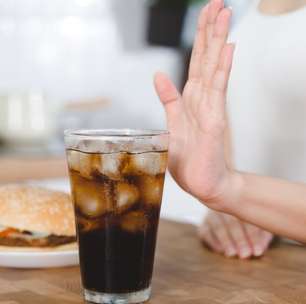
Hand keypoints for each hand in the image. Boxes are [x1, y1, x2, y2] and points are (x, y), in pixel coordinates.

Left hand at [154, 0, 235, 207]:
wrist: (202, 182)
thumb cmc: (190, 157)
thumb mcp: (172, 124)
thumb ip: (168, 99)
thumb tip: (158, 75)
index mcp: (190, 100)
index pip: (196, 63)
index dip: (199, 38)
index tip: (204, 14)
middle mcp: (202, 99)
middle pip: (205, 59)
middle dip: (210, 31)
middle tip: (217, 3)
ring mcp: (210, 108)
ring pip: (213, 68)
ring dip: (218, 41)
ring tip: (225, 15)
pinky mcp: (214, 122)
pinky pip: (218, 91)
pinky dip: (222, 69)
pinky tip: (228, 49)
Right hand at [199, 211, 273, 258]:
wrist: (233, 215)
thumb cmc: (253, 224)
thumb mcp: (261, 226)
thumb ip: (263, 236)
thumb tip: (259, 250)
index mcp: (242, 203)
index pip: (247, 218)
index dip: (252, 235)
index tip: (257, 251)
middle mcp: (225, 206)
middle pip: (231, 221)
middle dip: (239, 239)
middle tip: (245, 255)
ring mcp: (213, 215)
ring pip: (217, 225)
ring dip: (225, 240)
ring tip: (232, 254)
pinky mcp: (204, 224)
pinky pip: (205, 231)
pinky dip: (212, 240)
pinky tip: (219, 250)